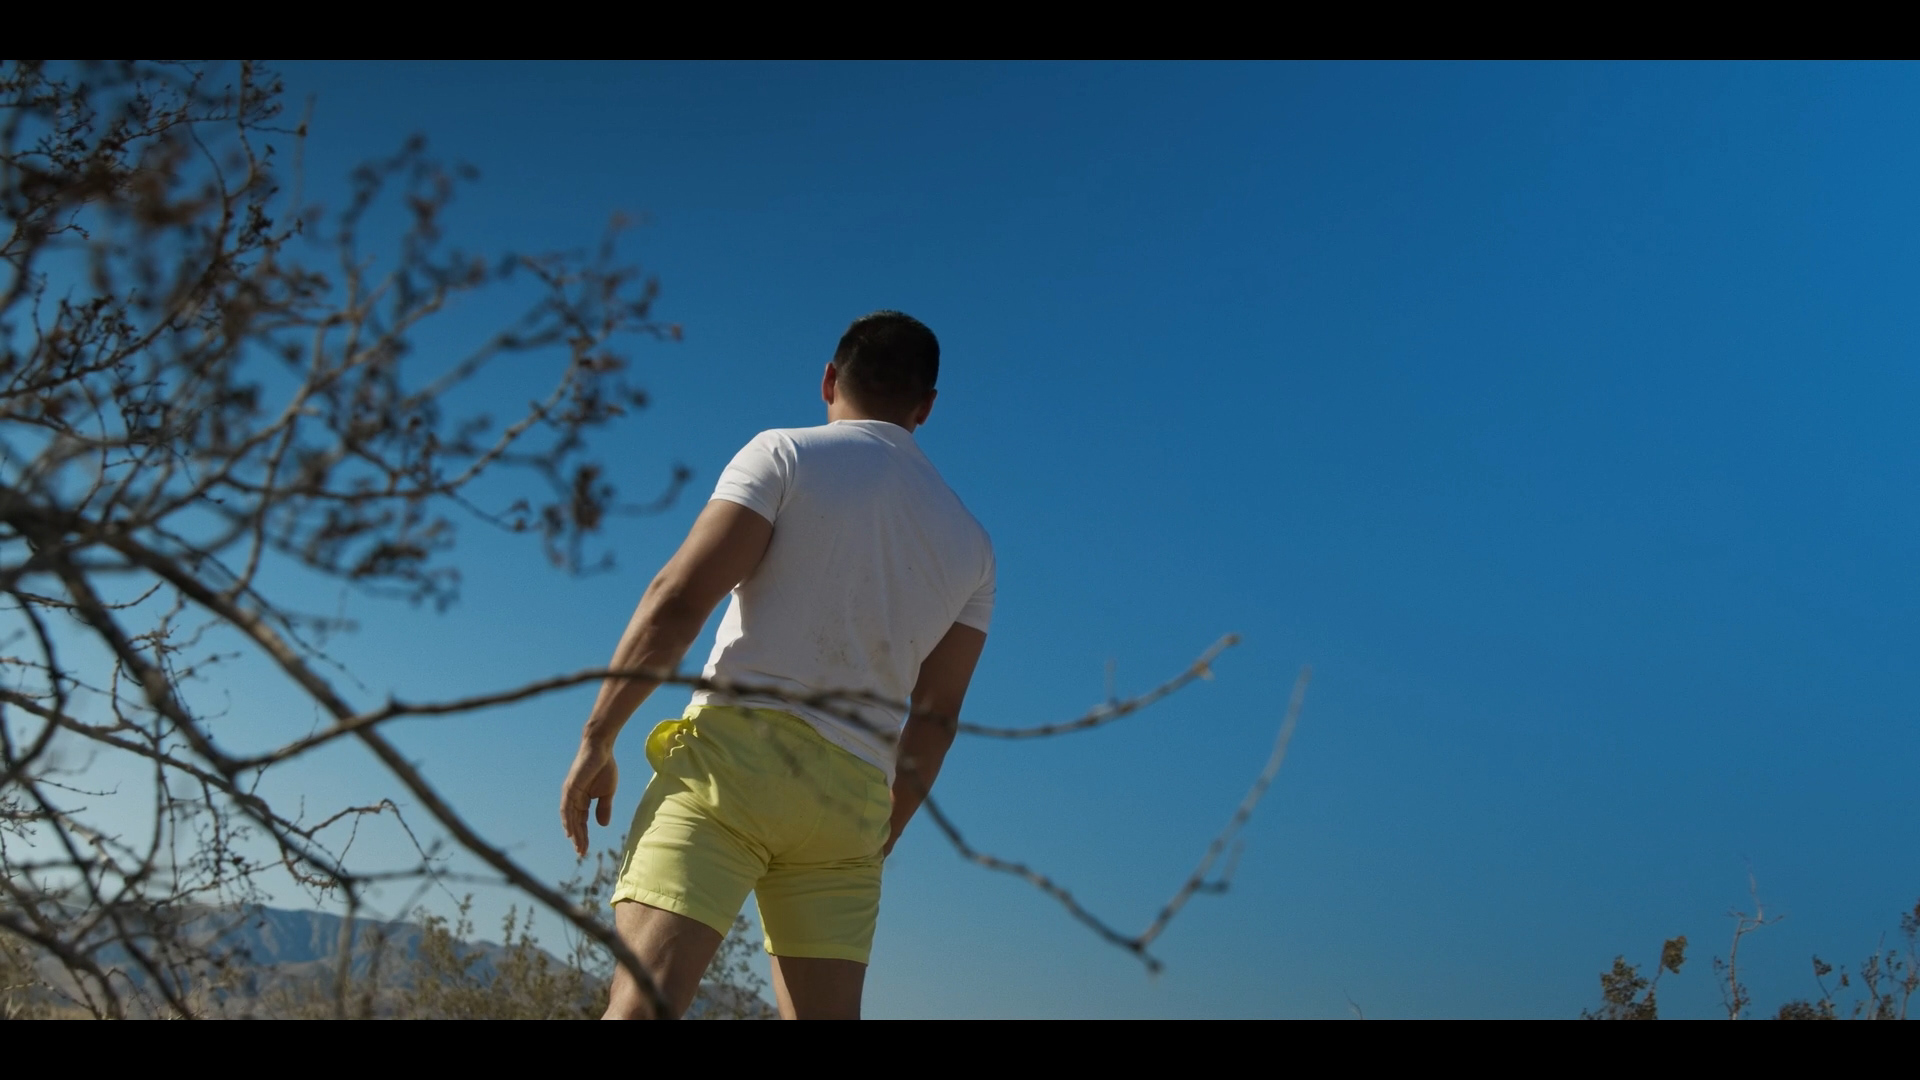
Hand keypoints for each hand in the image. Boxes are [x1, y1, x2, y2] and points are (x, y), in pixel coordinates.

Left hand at [561, 741, 618, 857]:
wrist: (601, 749)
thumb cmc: (604, 768)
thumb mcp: (607, 793)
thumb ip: (603, 808)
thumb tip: (602, 825)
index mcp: (582, 800)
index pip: (581, 822)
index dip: (583, 836)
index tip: (586, 850)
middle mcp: (573, 799)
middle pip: (574, 823)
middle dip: (578, 838)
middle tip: (581, 853)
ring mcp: (570, 793)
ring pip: (569, 818)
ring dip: (573, 833)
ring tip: (578, 847)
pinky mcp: (570, 788)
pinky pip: (567, 808)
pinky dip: (567, 820)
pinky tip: (570, 832)